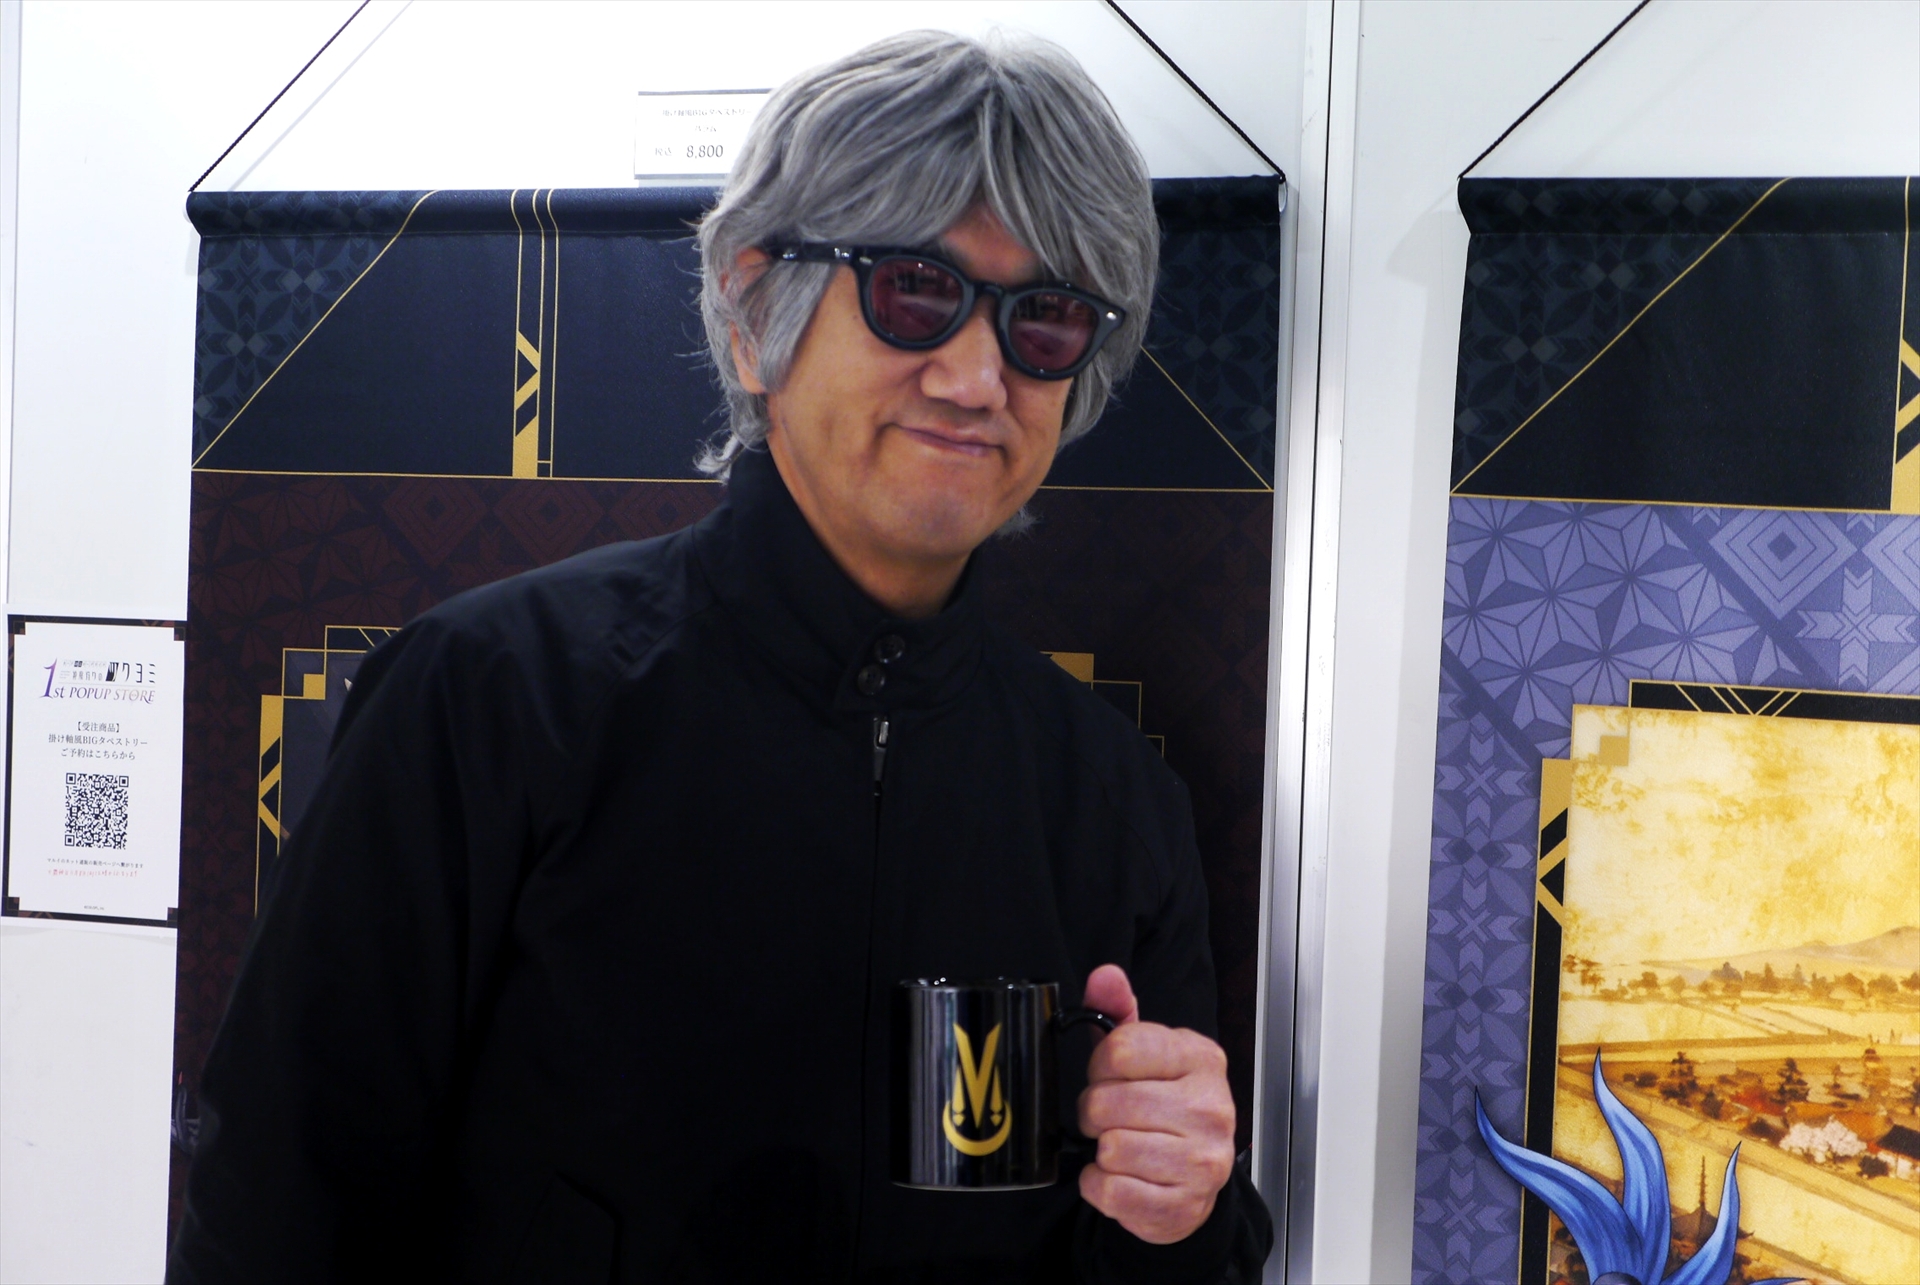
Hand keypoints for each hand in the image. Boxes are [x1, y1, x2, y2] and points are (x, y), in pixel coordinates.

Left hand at [1075, 963, 1235, 1244]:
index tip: (1110, 1075)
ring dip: (1101, 1151)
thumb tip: (1105, 975)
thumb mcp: (1144, 1053)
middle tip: (1111, 1117)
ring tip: (1122, 1145)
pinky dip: (1100, 1187)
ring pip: (1110, 1148)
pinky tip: (1121, 1178)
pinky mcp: (1183, 1206)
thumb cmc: (1162, 1107)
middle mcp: (1211, 1107)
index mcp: (1201, 1058)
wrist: (1193, 1181)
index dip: (1100, 1065)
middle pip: (1108, 1102)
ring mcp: (1202, 1161)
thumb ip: (1117, 1011)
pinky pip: (1110, 1192)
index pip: (1120, 1048)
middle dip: (1095, 1111)